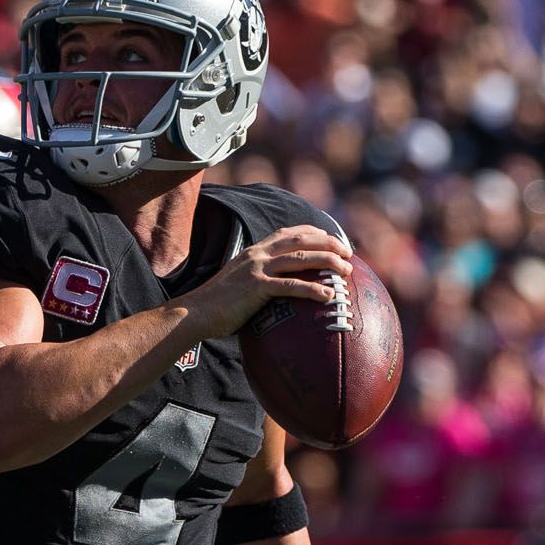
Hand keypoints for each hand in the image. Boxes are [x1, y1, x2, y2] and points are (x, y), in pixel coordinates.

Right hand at [183, 225, 351, 341]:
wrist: (195, 312)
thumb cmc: (217, 306)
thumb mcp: (238, 285)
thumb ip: (257, 280)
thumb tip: (275, 292)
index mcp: (254, 251)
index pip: (288, 232)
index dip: (313, 232)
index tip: (332, 237)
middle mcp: (258, 254)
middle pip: (300, 241)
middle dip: (328, 243)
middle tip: (349, 252)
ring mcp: (257, 269)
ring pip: (300, 258)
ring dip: (327, 262)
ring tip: (347, 270)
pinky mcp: (256, 288)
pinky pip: (291, 286)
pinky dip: (312, 289)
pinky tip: (329, 295)